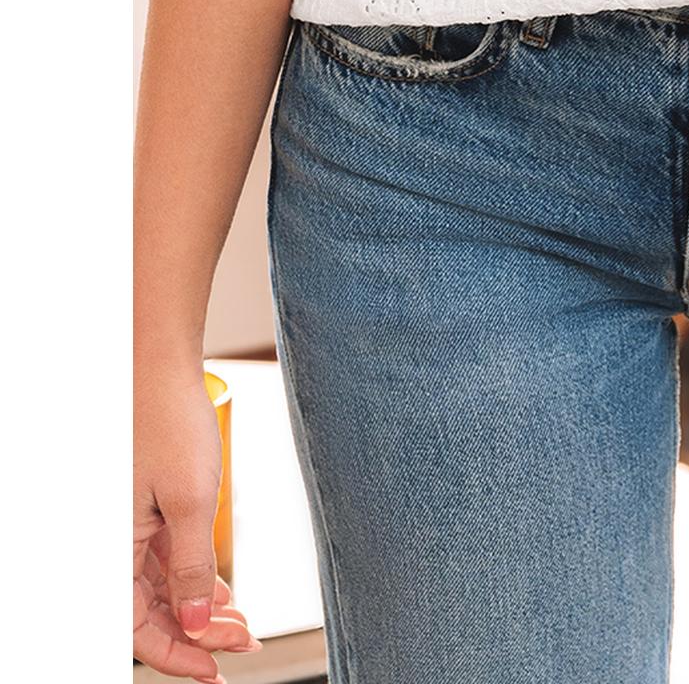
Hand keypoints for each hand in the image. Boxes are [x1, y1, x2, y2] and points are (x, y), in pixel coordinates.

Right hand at [134, 365, 260, 677]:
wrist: (160, 366)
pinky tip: (223, 592)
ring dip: (199, 608)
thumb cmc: (168, 421)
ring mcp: (132, 528)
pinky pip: (165, 561)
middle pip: (152, 612)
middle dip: (197, 633)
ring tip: (241, 620)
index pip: (139, 627)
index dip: (178, 654)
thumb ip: (191, 567)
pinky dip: (194, 579)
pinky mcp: (147, 510)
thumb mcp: (190, 500)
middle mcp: (116, 543)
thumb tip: (198, 624)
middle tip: (243, 640)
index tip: (216, 669)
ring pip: (162, 588)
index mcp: (113, 548)